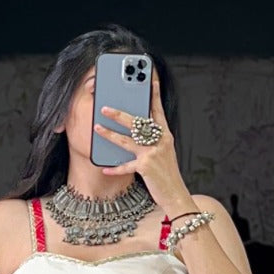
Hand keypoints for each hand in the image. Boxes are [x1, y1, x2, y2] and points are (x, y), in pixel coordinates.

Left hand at [92, 70, 190, 214]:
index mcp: (165, 135)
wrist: (176, 194)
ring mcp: (153, 153)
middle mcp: (160, 141)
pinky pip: (126, 166)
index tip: (149, 78)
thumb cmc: (167, 174)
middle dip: (119, 114)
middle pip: (137, 122)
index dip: (154, 94)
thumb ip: (152, 139)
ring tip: (97, 128)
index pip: (158, 110)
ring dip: (110, 134)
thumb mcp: (164, 152)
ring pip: (127, 140)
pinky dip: (115, 168)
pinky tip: (105, 168)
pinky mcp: (146, 167)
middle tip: (104, 107)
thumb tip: (134, 130)